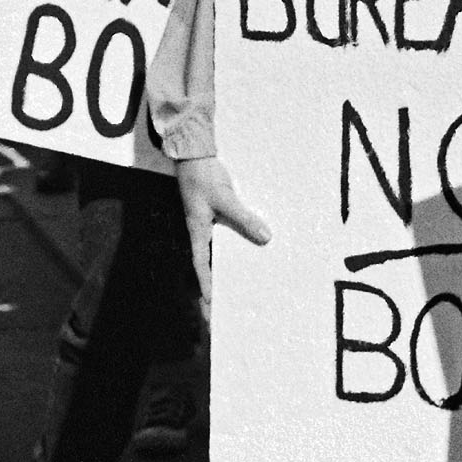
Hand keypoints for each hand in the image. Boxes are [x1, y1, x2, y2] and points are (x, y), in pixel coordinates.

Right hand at [174, 155, 271, 317]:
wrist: (194, 153)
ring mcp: (206, 222)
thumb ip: (245, 218)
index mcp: (197, 230)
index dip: (205, 283)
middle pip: (206, 263)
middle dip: (212, 284)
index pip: (201, 263)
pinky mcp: (214, 212)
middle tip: (216, 307)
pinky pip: (224, 235)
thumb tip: (266, 238)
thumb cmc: (203, 176)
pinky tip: (245, 250)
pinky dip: (232, 246)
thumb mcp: (225, 199)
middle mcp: (200, 229)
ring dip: (222, 267)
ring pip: (216, 251)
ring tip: (233, 286)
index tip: (209, 303)